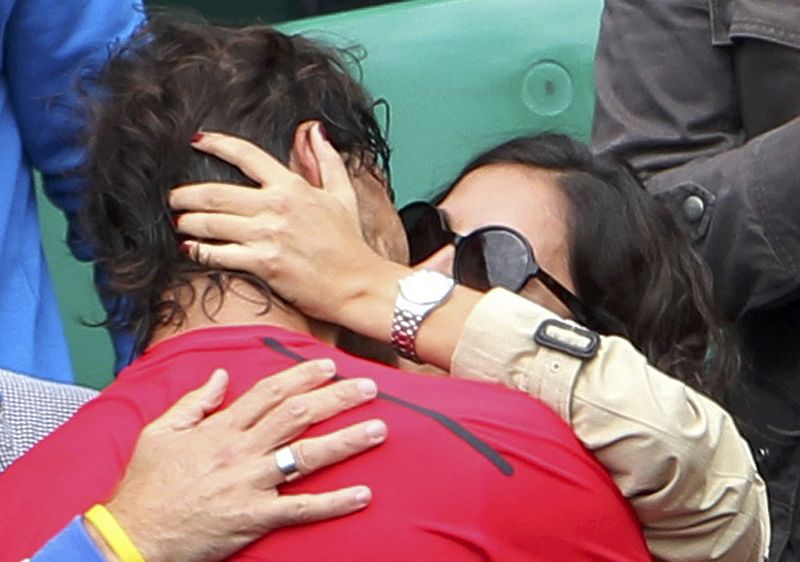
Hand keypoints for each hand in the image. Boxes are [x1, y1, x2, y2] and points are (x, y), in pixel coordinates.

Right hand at [94, 359, 385, 561]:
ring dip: (346, 441)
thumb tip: (223, 375)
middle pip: (297, 416)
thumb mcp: (160, 431)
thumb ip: (195, 401)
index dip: (303, 376)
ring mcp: (250, 484)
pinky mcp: (255, 517)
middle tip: (369, 387)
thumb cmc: (146, 483)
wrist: (133, 535)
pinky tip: (363, 493)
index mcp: (221, 428)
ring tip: (379, 429)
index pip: (270, 392)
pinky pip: (302, 509)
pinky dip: (335, 502)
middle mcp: (240, 451)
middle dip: (337, 398)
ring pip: (307, 456)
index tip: (330, 366)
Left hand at [169, 127, 391, 323]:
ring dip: (188, 222)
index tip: (196, 140)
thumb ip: (326, 160)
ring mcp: (269, 235)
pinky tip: (189, 251)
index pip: (246, 155)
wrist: (358, 285)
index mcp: (293, 187)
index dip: (216, 144)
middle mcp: (277, 207)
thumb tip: (315, 130)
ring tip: (178, 223)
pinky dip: (199, 252)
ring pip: (212, 223)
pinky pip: (219, 254)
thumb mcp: (343, 195)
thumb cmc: (350, 244)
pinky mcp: (264, 263)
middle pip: (216, 193)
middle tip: (173, 197)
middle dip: (185, 195)